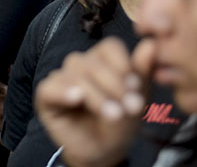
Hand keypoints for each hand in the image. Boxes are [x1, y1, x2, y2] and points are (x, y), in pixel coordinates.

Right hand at [34, 37, 155, 166]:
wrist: (105, 152)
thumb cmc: (121, 123)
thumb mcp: (137, 98)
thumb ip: (142, 72)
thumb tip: (151, 44)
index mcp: (101, 60)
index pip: (109, 47)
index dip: (123, 65)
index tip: (136, 86)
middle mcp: (79, 65)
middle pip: (93, 61)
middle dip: (115, 86)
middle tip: (130, 108)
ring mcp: (61, 78)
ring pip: (75, 74)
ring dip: (97, 95)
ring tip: (113, 115)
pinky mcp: (46, 96)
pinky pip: (50, 87)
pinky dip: (64, 91)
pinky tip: (78, 99)